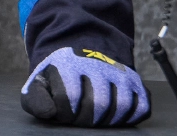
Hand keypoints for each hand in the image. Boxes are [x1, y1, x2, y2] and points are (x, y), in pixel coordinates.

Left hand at [20, 47, 150, 126]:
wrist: (83, 56)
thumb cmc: (60, 77)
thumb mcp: (39, 83)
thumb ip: (36, 98)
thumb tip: (49, 112)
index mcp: (69, 63)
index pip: (70, 95)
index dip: (66, 112)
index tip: (64, 113)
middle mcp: (98, 64)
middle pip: (98, 103)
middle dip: (86, 118)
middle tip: (80, 118)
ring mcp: (120, 72)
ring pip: (121, 105)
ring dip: (107, 119)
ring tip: (95, 117)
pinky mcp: (136, 82)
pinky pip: (141, 107)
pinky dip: (129, 116)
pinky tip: (113, 115)